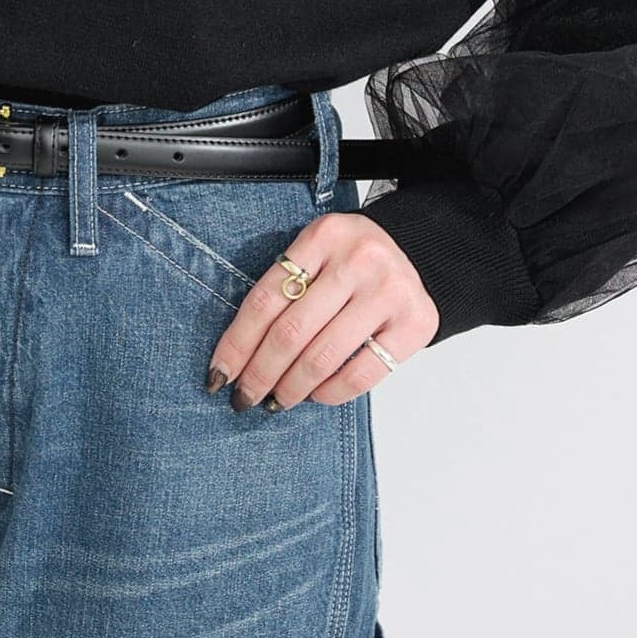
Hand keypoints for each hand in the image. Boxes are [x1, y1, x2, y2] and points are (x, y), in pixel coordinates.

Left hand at [207, 212, 438, 409]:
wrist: (417, 250)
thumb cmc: (351, 260)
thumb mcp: (317, 254)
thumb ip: (285, 288)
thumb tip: (240, 355)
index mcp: (323, 235)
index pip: (265, 299)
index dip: (237, 343)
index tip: (219, 374)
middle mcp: (358, 259)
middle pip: (291, 332)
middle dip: (260, 373)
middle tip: (244, 397)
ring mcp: (390, 291)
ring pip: (323, 357)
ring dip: (291, 389)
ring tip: (276, 401)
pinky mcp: (415, 323)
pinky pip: (361, 374)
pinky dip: (330, 393)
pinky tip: (314, 395)